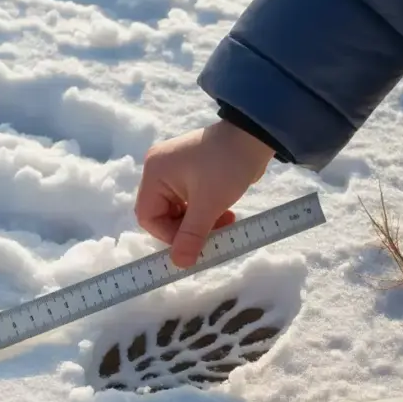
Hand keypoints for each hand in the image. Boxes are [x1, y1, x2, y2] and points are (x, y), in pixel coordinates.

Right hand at [135, 119, 275, 267]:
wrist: (254, 136)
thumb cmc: (226, 166)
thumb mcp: (208, 205)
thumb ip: (191, 236)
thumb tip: (180, 265)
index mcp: (154, 174)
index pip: (148, 217)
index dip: (169, 235)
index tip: (194, 242)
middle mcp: (159, 171)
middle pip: (163, 215)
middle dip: (188, 230)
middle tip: (215, 233)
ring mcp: (175, 171)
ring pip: (180, 211)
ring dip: (200, 223)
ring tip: (226, 222)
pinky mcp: (191, 173)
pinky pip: (191, 202)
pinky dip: (205, 212)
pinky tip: (225, 213)